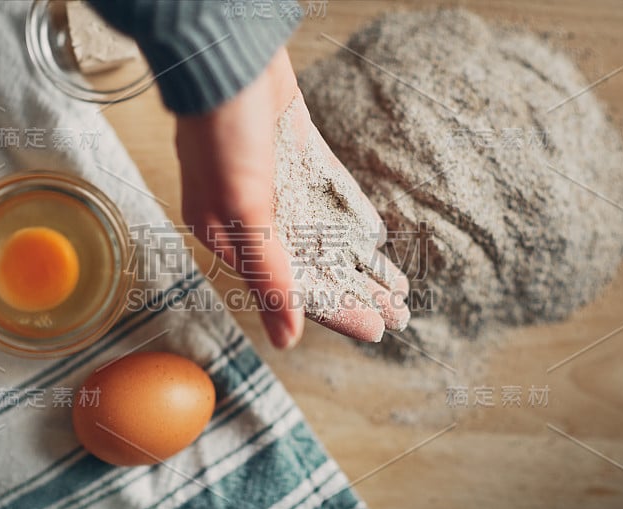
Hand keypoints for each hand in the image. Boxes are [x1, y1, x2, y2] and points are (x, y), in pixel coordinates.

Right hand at [175, 47, 408, 347]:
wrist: (227, 56)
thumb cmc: (221, 132)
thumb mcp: (244, 212)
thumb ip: (269, 276)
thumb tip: (286, 339)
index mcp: (232, 238)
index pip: (294, 289)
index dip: (338, 311)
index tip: (379, 329)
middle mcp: (254, 217)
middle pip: (315, 265)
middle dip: (357, 291)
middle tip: (400, 315)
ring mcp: (279, 185)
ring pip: (328, 235)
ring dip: (361, 262)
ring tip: (397, 286)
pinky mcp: (299, 154)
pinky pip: (333, 195)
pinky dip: (354, 219)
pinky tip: (377, 240)